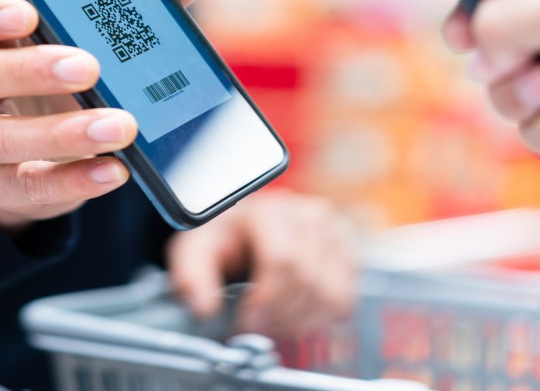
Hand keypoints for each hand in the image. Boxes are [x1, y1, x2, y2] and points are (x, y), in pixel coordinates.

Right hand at [0, 0, 210, 233]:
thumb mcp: (95, 36)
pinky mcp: (0, 187)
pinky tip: (115, 171)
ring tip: (120, 127)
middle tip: (88, 68)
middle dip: (25, 69)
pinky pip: (29, 187)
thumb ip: (137, 0)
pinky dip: (75, 179)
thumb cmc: (68, 77)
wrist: (45, 154)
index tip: (26, 11)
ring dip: (60, 132)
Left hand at [166, 189, 354, 336]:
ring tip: (275, 324)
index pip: (281, 259)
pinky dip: (322, 318)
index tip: (247, 320)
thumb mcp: (195, 250)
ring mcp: (332, 233)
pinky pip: (346, 298)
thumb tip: (204, 307)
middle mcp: (306, 215)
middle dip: (281, 314)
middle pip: (308, 279)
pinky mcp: (346, 253)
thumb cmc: (221, 238)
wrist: (242, 228)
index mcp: (268, 210)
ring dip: (302, 320)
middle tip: (259, 328)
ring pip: (331, 293)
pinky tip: (296, 317)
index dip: (266, 299)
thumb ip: (192, 276)